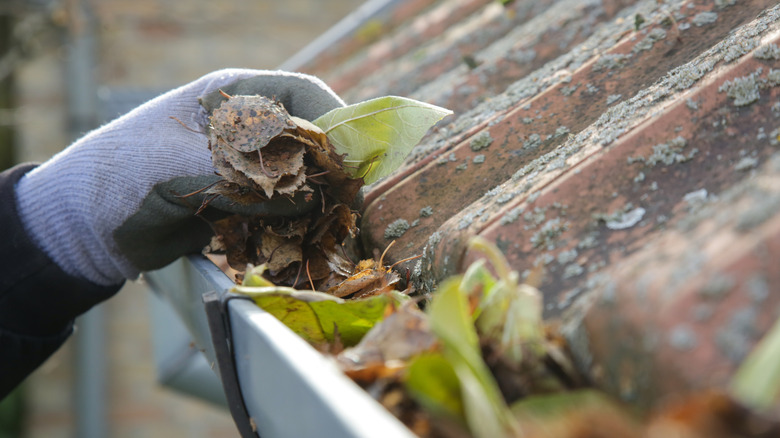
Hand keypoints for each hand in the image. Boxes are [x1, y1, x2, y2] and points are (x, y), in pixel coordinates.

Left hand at [14, 69, 344, 284]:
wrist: (84, 227)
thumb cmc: (122, 177)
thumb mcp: (183, 166)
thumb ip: (247, 175)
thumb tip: (311, 194)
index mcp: (231, 97)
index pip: (301, 95)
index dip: (334, 122)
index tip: (351, 160)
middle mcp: (246, 127)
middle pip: (311, 138)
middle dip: (332, 169)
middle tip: (345, 203)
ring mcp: (246, 166)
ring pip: (302, 178)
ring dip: (317, 202)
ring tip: (326, 226)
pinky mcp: (242, 202)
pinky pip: (284, 210)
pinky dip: (295, 226)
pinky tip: (296, 240)